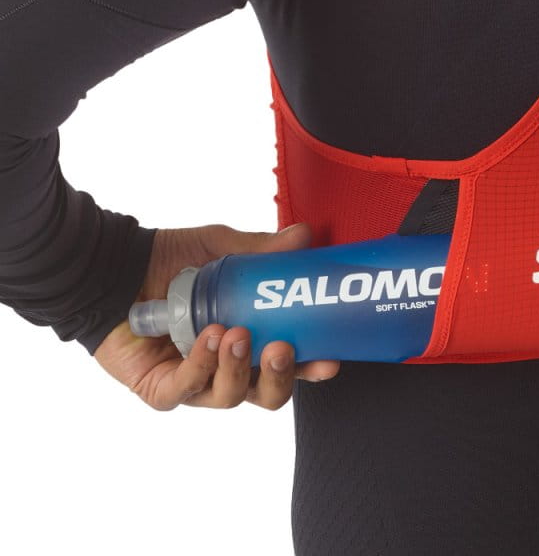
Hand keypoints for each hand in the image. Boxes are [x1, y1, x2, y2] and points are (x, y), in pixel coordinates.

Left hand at [94, 222, 340, 409]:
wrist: (114, 266)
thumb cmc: (169, 261)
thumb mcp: (220, 250)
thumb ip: (261, 249)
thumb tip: (304, 236)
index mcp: (249, 339)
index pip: (288, 364)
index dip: (311, 367)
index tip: (330, 357)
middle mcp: (226, 366)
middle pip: (265, 395)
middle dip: (280, 378)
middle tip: (282, 349)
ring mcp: (194, 381)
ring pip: (229, 396)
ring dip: (238, 368)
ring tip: (237, 334)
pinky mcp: (161, 389)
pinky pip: (186, 390)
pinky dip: (201, 365)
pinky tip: (209, 336)